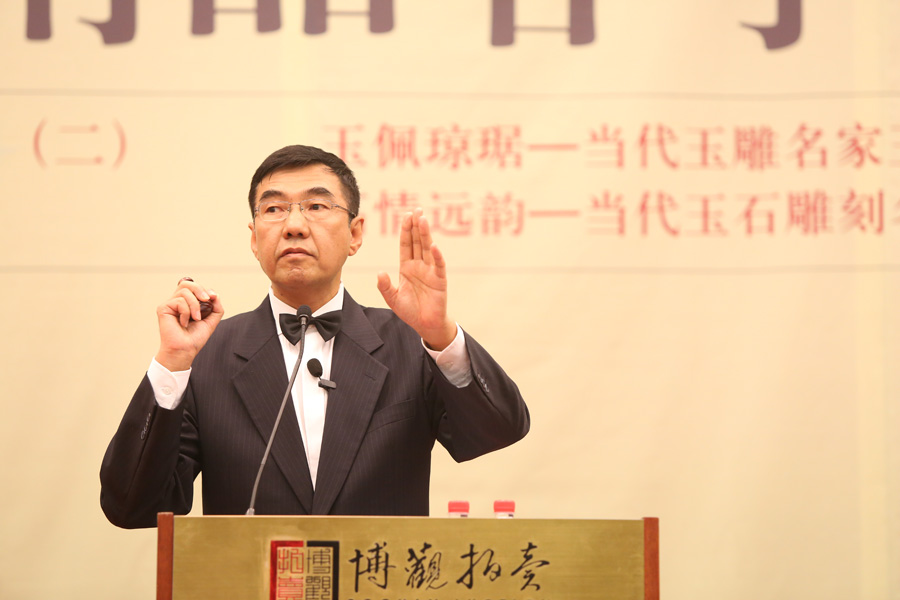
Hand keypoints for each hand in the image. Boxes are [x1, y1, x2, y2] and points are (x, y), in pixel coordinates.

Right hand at [154, 278, 223, 370]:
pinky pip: (179, 301)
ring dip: (195, 305)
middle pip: (186, 283)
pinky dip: (186, 312)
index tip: (212, 298)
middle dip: (199, 289)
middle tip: (206, 300)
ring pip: (184, 291)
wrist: (186, 350)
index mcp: (186, 303)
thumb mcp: (211, 320)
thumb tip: (214, 294)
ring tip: (196, 318)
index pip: (193, 287)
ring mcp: (169, 304)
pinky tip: (184, 323)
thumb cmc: (195, 337)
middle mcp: (177, 302)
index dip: (204, 289)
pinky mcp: (163, 308)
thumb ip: (216, 306)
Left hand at [377, 208, 456, 349]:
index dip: (406, 230)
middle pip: (417, 242)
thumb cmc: (410, 311)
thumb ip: (385, 286)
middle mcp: (419, 266)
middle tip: (416, 210)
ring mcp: (430, 271)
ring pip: (427, 249)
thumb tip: (380, 273)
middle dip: (416, 226)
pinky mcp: (439, 280)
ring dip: (425, 234)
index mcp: (407, 267)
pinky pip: (438, 266)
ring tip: (423, 219)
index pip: (406, 244)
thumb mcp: (393, 299)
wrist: (426, 325)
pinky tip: (434, 245)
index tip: (406, 215)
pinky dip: (436, 256)